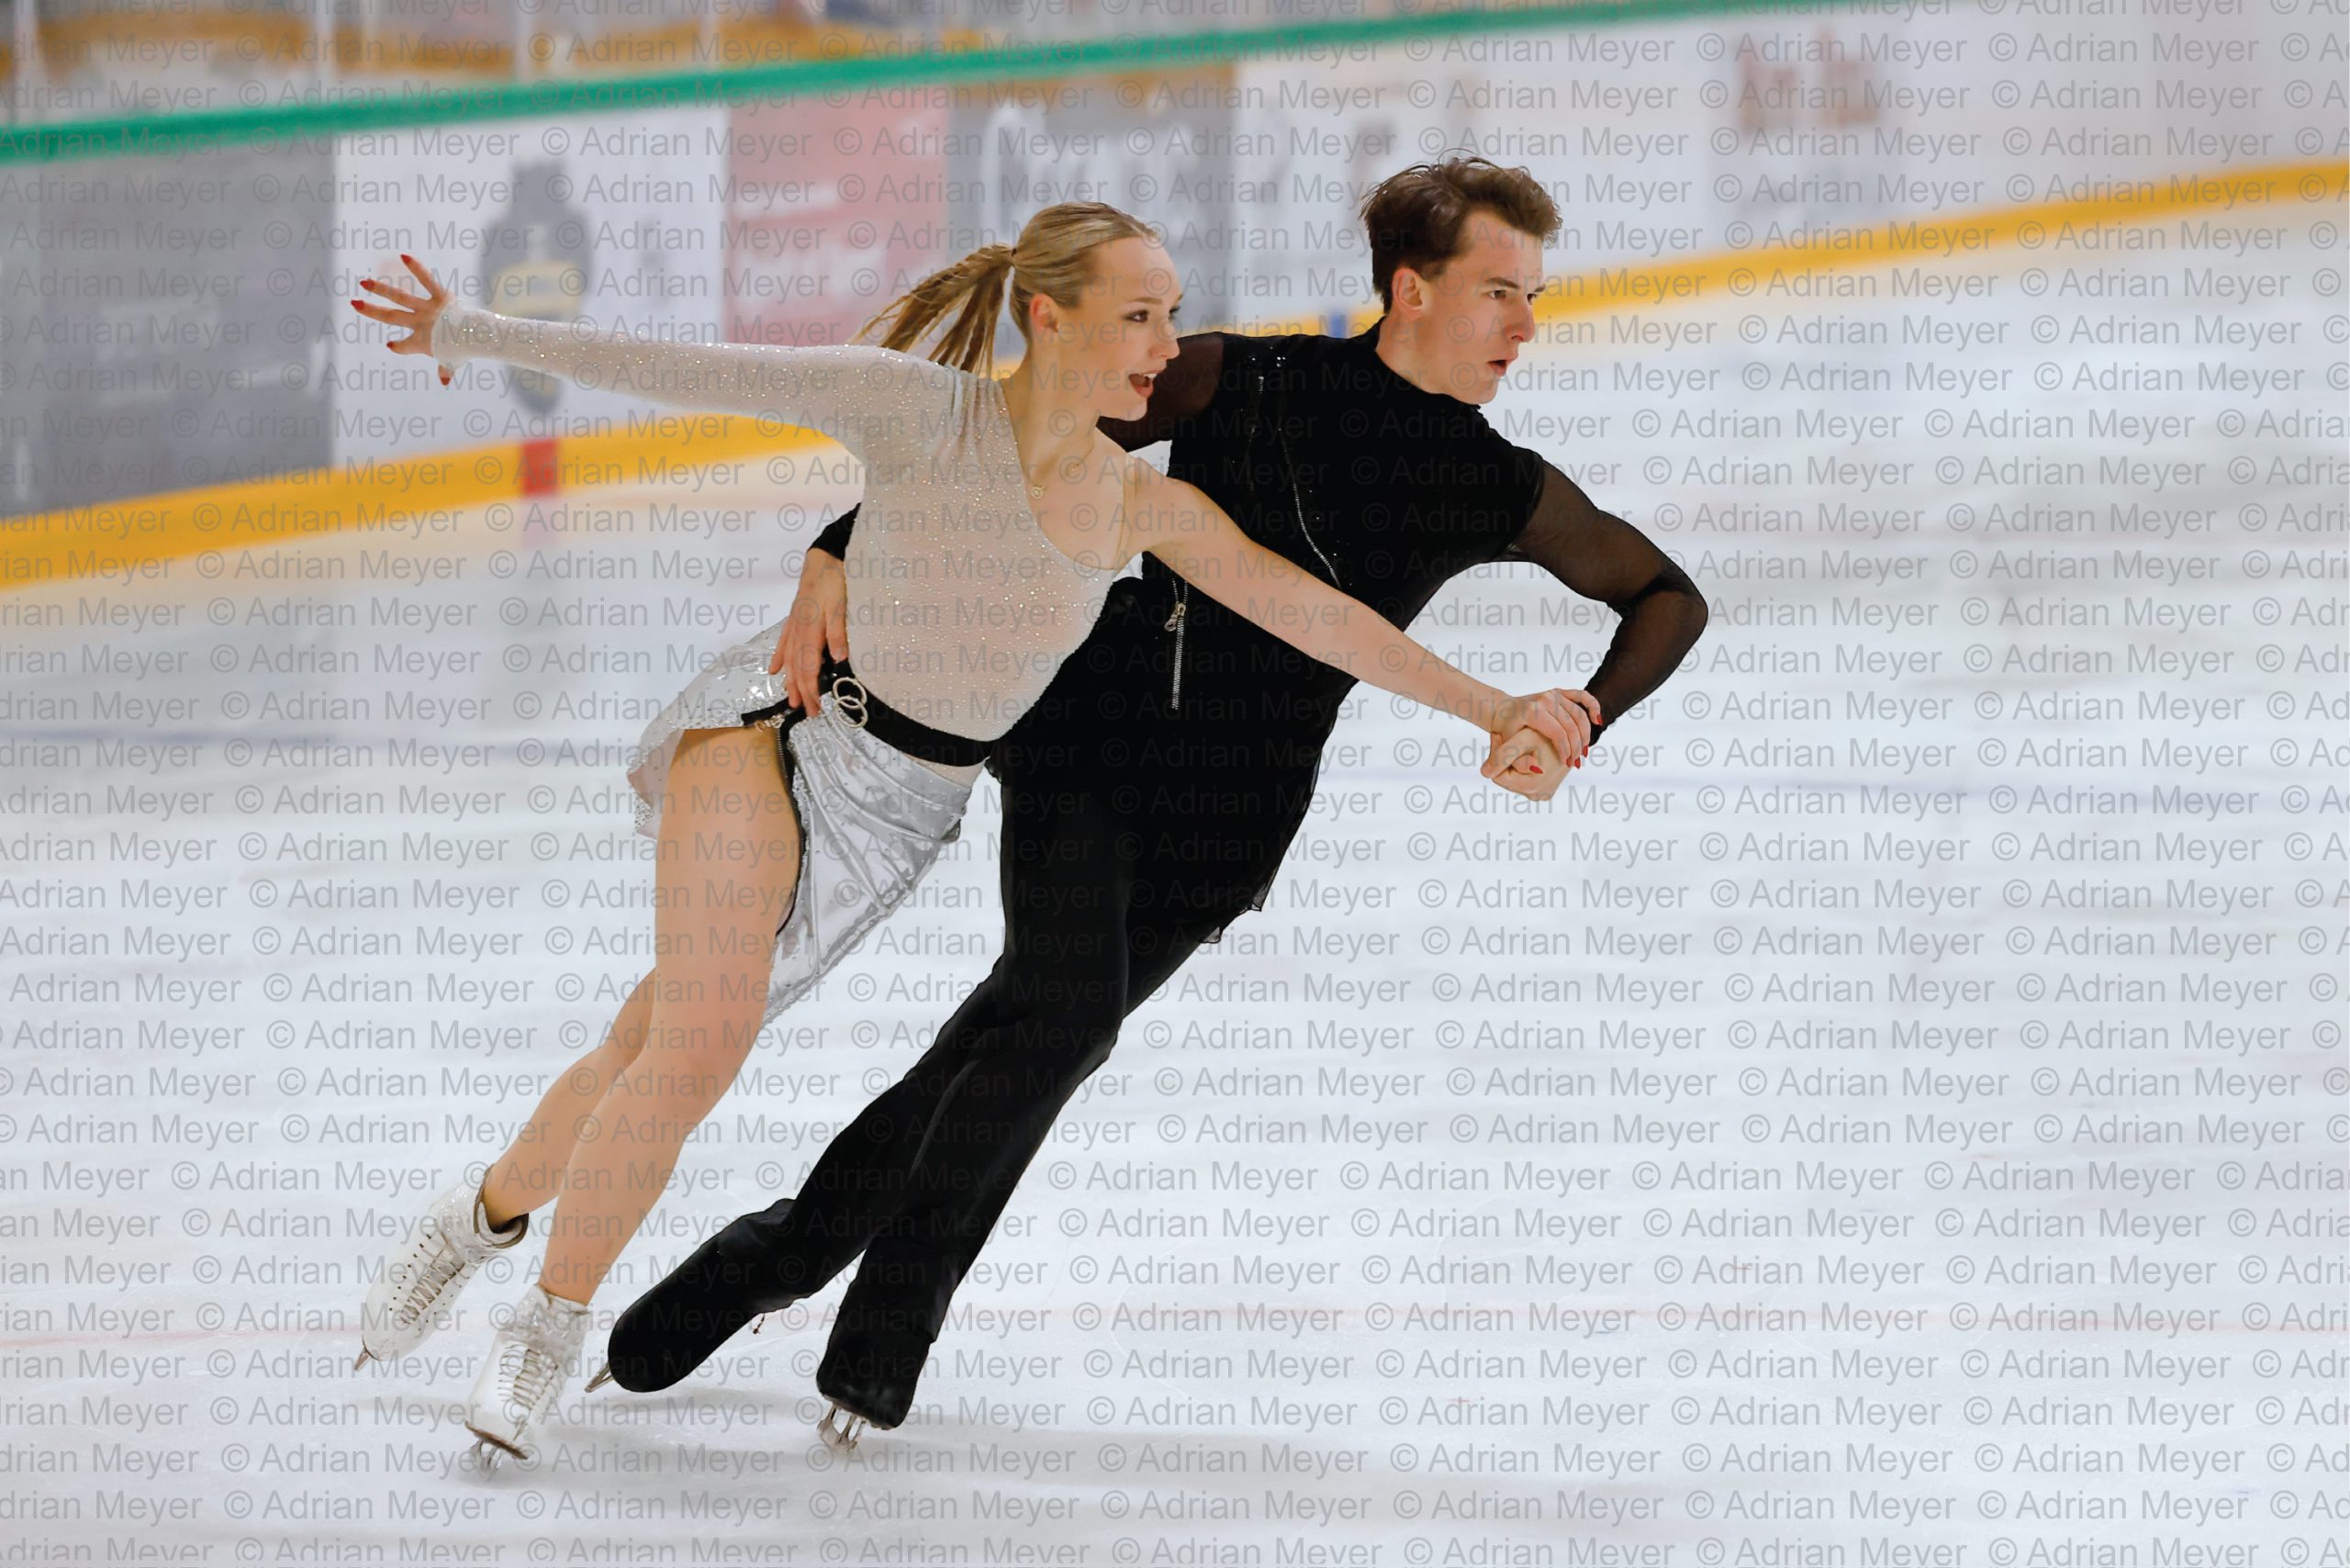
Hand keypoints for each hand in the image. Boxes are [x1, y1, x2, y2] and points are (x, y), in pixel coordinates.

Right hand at [350, 254, 454, 385]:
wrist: (472, 337)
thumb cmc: (463, 350)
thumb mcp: (453, 361)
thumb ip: (446, 369)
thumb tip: (444, 382)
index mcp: (420, 342)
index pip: (405, 346)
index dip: (399, 347)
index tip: (391, 345)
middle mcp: (419, 323)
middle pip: (390, 317)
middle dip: (372, 311)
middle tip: (354, 304)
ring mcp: (426, 309)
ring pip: (399, 297)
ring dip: (380, 289)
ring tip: (364, 282)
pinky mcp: (439, 296)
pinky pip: (427, 280)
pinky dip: (416, 268)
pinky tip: (404, 256)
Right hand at [768, 548, 848, 711]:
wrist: (822, 559)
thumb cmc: (834, 581)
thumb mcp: (841, 605)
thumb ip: (838, 632)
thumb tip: (838, 659)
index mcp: (810, 631)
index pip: (808, 668)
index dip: (810, 690)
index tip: (814, 708)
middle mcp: (798, 631)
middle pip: (797, 668)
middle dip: (801, 692)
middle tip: (807, 713)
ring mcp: (794, 626)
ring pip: (789, 659)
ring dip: (789, 681)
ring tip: (791, 699)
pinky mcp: (794, 619)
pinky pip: (783, 643)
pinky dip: (778, 658)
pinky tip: (774, 671)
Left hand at [1482, 688, 1599, 777]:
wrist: (1502, 711)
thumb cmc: (1505, 731)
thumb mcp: (1508, 747)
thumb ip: (1520, 761)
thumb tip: (1538, 770)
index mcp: (1533, 712)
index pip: (1559, 734)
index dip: (1566, 751)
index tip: (1566, 764)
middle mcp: (1546, 700)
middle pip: (1571, 726)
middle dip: (1576, 747)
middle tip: (1576, 762)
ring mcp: (1554, 694)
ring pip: (1579, 715)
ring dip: (1585, 735)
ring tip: (1583, 751)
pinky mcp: (1559, 692)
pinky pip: (1582, 696)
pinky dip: (1593, 706)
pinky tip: (1597, 720)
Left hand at [1490, 729, 1567, 801]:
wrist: (1569, 731)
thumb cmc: (1547, 731)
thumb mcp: (1523, 739)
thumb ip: (1503, 755)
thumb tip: (1485, 773)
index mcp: (1533, 785)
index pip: (1498, 775)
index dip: (1496, 755)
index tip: (1497, 736)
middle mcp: (1539, 794)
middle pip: (1507, 779)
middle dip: (1506, 759)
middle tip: (1506, 736)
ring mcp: (1544, 794)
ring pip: (1516, 779)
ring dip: (1514, 762)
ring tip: (1519, 742)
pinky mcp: (1547, 791)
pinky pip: (1526, 780)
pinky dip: (1524, 766)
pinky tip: (1529, 751)